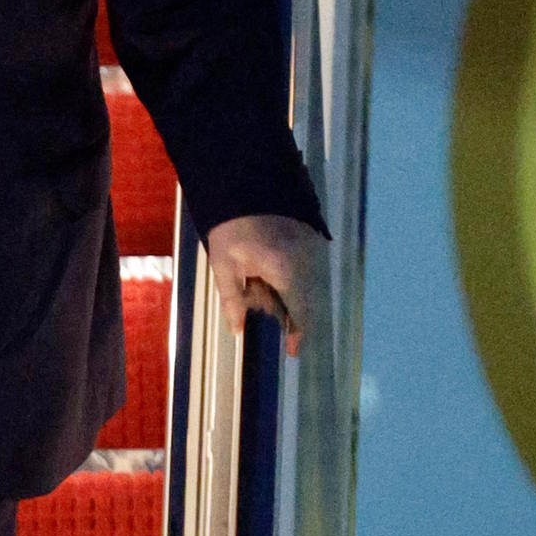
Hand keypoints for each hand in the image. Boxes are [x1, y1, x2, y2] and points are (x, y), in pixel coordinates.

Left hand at [204, 214, 328, 355]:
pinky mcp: (311, 235)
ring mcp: (311, 247)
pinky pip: (303, 267)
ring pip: (304, 283)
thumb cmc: (229, 226)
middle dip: (282, 308)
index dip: (297, 334)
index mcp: (285, 271)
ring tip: (256, 279)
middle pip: (303, 299)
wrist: (242, 184)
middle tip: (256, 299)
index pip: (300, 312)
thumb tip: (238, 330)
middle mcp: (306, 261)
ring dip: (284, 291)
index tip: (292, 351)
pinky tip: (266, 267)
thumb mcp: (224, 265)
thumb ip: (233, 300)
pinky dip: (288, 275)